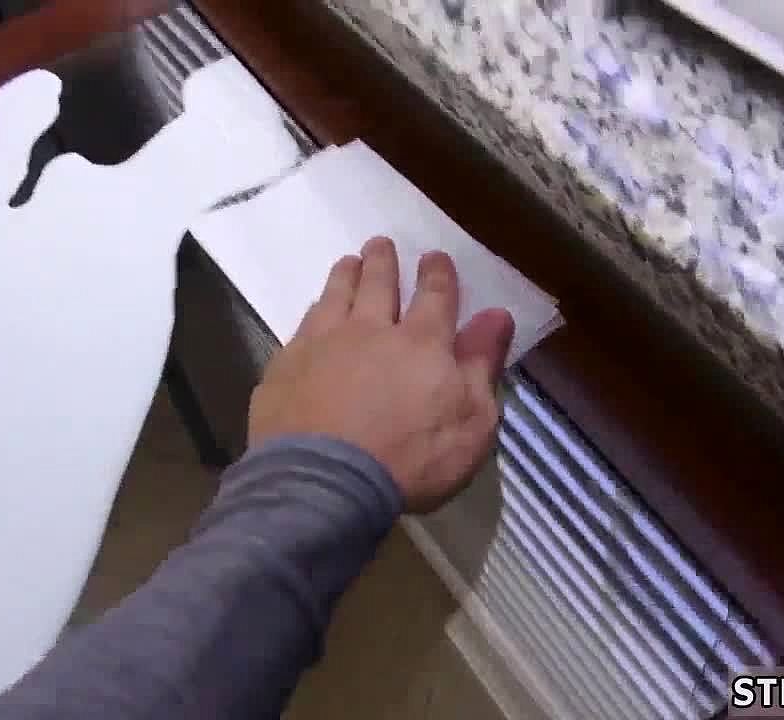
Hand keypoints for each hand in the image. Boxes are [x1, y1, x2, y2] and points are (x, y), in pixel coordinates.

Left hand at [247, 236, 514, 513]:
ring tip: (348, 262)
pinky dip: (314, 312)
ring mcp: (322, 344)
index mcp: (422, 343)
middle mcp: (370, 330)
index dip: (437, 274)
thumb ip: (482, 366)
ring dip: (346, 276)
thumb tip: (497, 316)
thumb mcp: (471, 423)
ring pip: (336, 296)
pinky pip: (303, 326)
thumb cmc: (410, 460)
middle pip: (378, 285)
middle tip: (381, 244)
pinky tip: (314, 313)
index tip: (434, 257)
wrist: (324, 484)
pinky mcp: (286, 366)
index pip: (435, 296)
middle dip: (383, 262)